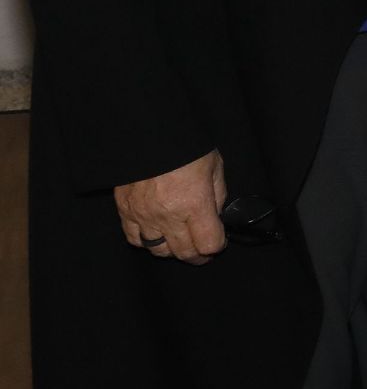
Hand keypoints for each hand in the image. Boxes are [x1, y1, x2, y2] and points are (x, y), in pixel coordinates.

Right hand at [113, 149, 227, 264]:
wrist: (148, 133)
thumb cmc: (186, 147)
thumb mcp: (214, 167)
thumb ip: (217, 196)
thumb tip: (215, 217)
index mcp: (194, 204)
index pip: (208, 244)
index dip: (217, 246)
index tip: (219, 241)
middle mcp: (168, 215)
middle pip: (184, 253)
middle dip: (197, 255)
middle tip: (202, 252)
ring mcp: (144, 215)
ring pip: (158, 251)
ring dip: (172, 250)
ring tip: (180, 243)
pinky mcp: (125, 211)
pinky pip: (134, 239)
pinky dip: (147, 242)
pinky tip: (156, 235)